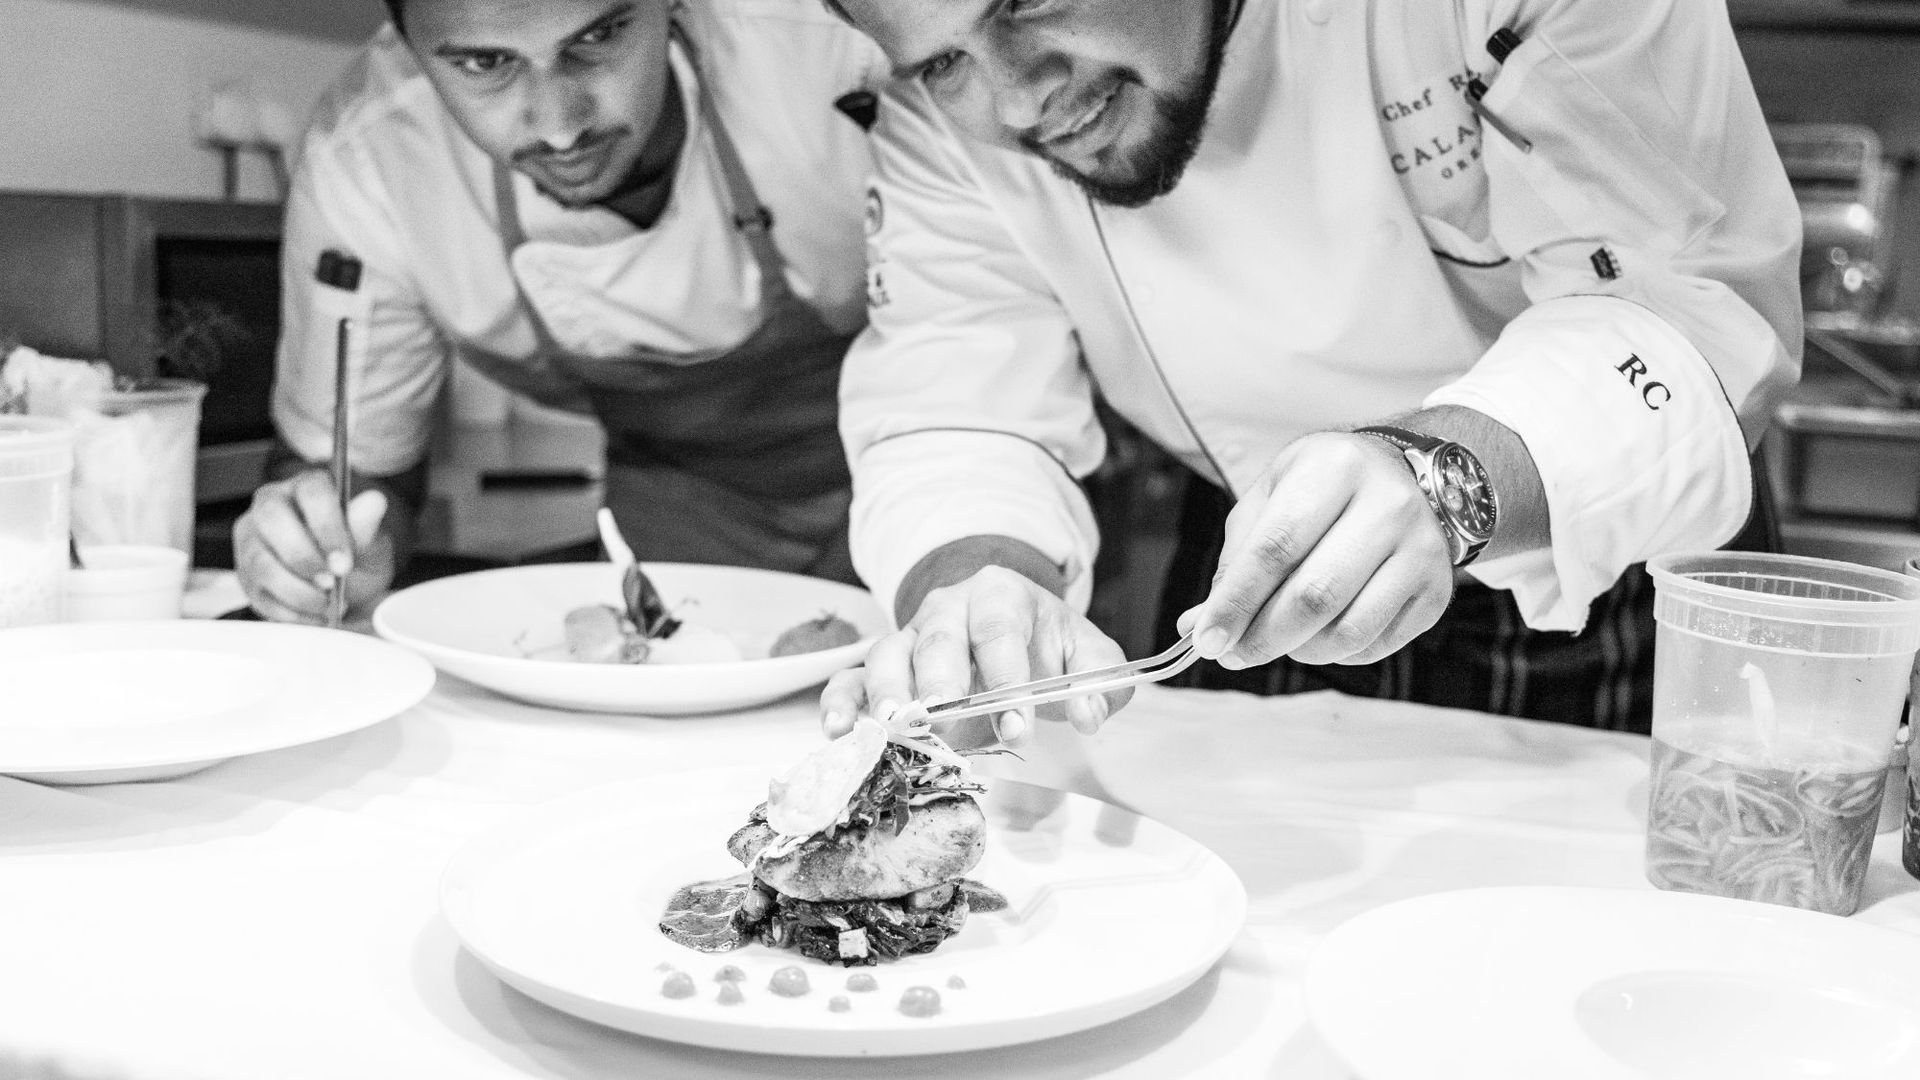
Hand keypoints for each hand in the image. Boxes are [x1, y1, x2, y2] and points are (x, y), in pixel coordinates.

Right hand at [233, 469, 393, 623]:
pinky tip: (315, 615)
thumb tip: (374, 501)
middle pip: (272, 518)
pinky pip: (259, 593)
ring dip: (297, 590)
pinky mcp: (246, 574)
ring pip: (260, 561)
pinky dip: (291, 611)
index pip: (311, 491)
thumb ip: (366, 528)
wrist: (346, 589)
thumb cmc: (357, 557)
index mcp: (307, 487)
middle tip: (330, 583)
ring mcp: (252, 539)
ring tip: (326, 604)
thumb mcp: (371, 544)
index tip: (344, 562)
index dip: (326, 527)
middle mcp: (272, 505)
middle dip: (302, 556)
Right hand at [818, 565, 1130, 745]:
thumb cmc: (1047, 644)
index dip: (1007, 679)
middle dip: (940, 680)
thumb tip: (1088, 715)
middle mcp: (947, 608)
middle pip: (937, 637)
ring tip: (891, 724)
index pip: (999, 630)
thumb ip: (1101, 682)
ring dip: (886, 689)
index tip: (1019, 729)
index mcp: (1000, 594)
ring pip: (888, 652)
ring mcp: (909, 635)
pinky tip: (838, 730)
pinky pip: (853, 677)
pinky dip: (841, 701)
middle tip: (942, 717)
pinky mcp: (884, 667)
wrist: (1011, 627)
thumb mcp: (1087, 655)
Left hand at [1187, 431, 1454, 668]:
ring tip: (1276, 639)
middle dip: (1262, 637)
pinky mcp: (1436, 590)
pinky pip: (1374, 644)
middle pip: (1314, 596)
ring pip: (1347, 631)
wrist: (1408, 476)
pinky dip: (1334, 652)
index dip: (1236, 601)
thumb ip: (1236, 556)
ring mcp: (1421, 549)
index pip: (1276, 548)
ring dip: (1298, 650)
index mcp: (1335, 468)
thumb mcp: (1272, 496)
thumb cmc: (1325, 489)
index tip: (1207, 639)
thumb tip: (1199, 623)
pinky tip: (1319, 632)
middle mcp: (1388, 505)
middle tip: (1233, 654)